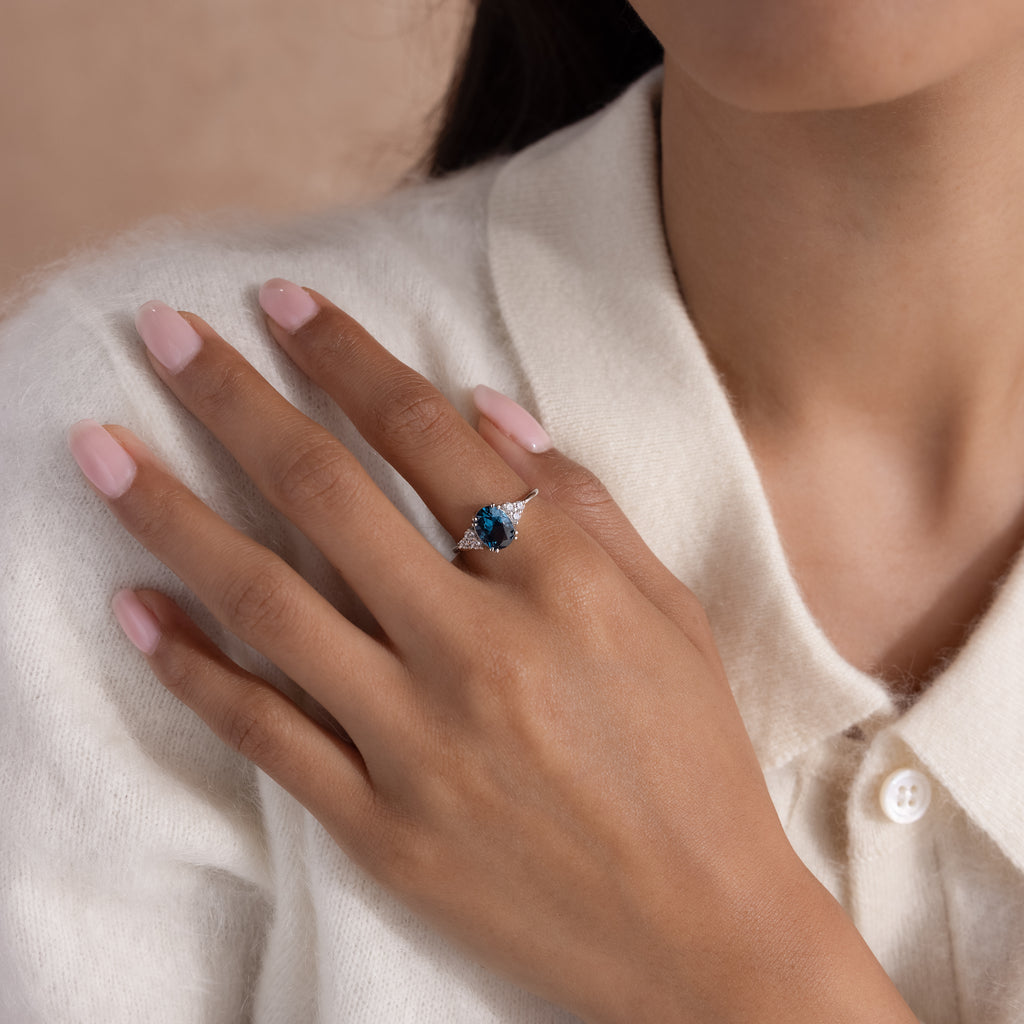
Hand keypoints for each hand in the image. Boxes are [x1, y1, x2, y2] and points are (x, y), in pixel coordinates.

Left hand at [68, 279, 913, 1022]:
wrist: (698, 929)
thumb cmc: (694, 758)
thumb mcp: (669, 611)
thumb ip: (581, 501)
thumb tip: (482, 408)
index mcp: (563, 583)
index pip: (428, 435)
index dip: (347, 357)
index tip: (283, 307)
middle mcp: (480, 649)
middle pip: (329, 493)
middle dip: (235, 400)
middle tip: (168, 336)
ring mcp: (420, 741)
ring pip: (267, 601)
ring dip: (170, 514)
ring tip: (97, 451)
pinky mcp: (381, 824)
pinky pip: (262, 729)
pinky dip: (187, 665)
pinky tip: (131, 605)